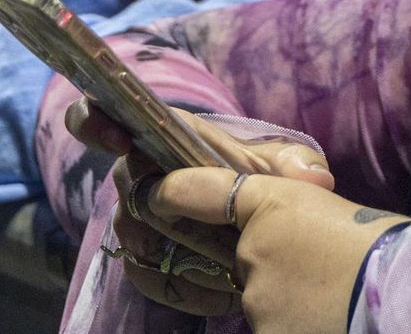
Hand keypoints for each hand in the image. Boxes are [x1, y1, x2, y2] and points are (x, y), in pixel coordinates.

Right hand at [64, 99, 342, 323]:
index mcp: (164, 137)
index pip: (108, 115)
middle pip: (126, 188)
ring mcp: (138, 218)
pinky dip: (183, 290)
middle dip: (155, 207)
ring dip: (176, 253)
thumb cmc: (259, 177)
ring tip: (225, 269)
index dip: (96, 121)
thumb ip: (296, 164)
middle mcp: (141, 176)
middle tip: (189, 227)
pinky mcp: (145, 259)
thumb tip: (315, 178)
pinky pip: (148, 277)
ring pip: (135, 237)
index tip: (112, 135)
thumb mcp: (282, 166)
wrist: (257, 218)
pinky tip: (222, 296)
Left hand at [144, 167, 407, 333]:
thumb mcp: (333, 206)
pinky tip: (325, 313)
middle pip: (242, 258)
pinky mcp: (265, 333)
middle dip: (266, 260)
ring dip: (285, 297)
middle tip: (316, 262)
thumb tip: (294, 184)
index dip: (175, 192)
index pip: (205, 191)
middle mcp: (253, 248)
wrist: (406, 292)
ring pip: (259, 297)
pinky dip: (292, 320)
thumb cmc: (381, 243)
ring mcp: (257, 297)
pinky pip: (270, 325)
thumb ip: (298, 192)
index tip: (154, 193)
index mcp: (273, 201)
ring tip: (332, 291)